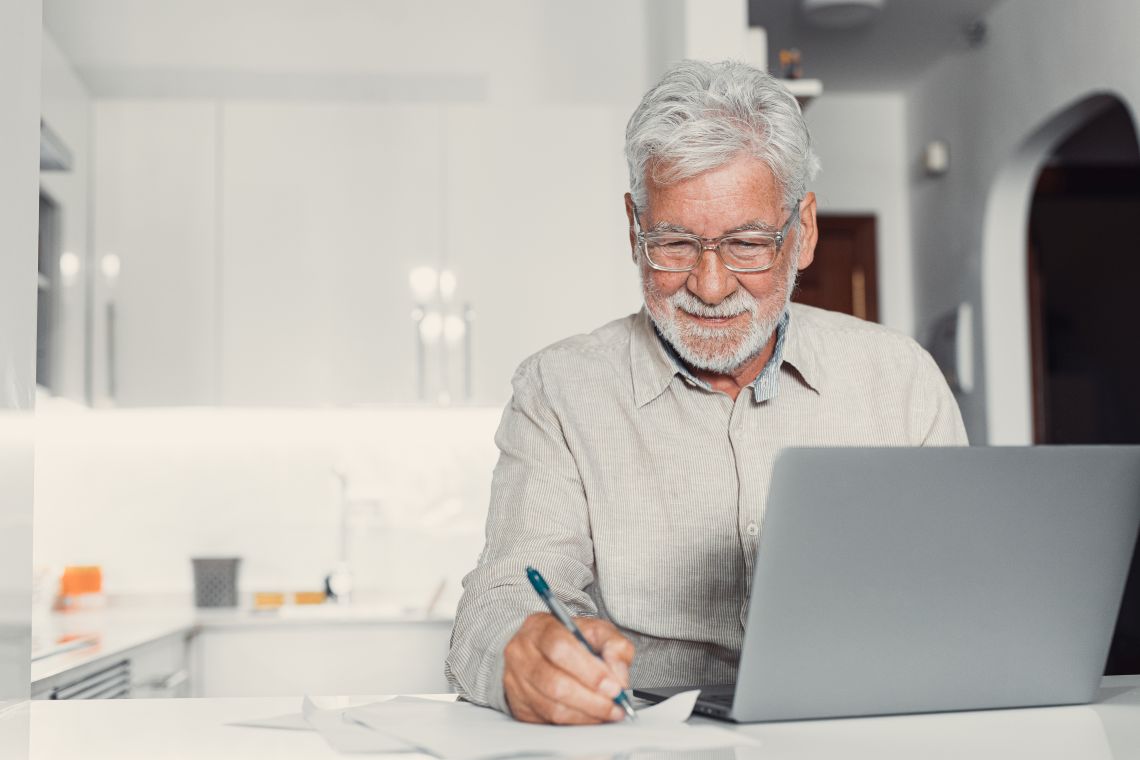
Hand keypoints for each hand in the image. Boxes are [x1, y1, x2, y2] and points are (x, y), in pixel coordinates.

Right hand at [502, 612, 634, 724]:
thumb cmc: (570, 639)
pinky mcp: (518, 705)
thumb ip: (614, 647)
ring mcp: (515, 681)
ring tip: (609, 712)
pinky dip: (575, 721)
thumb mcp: (596, 631)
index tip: (614, 686)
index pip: (560, 648)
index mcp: (540, 627)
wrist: (540, 649)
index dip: (589, 671)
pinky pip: (547, 720)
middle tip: (616, 705)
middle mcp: (521, 653)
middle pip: (555, 682)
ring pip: (551, 706)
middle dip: (591, 699)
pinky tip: (591, 716)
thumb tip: (619, 677)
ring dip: (586, 714)